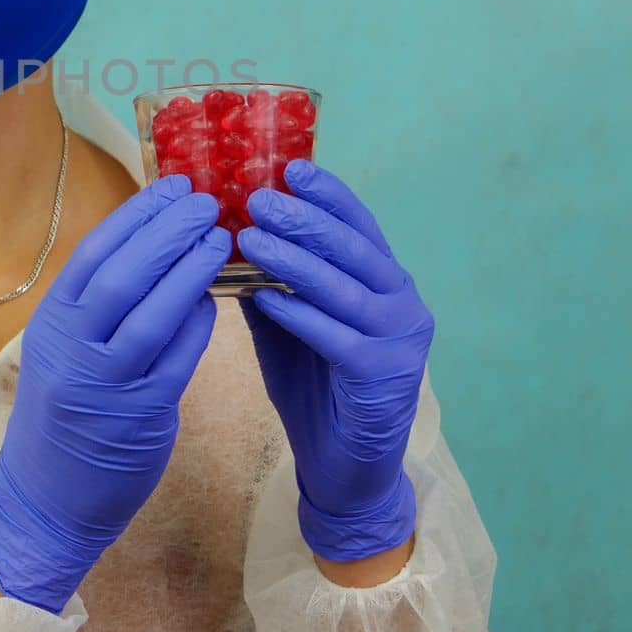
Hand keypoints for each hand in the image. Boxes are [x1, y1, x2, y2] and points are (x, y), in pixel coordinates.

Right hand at [0, 174, 230, 612]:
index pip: (95, 252)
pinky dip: (199, 324)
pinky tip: (219, 300)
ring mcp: (105, 383)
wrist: (47, 497)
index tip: (173, 184)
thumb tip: (153, 240)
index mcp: (53, 321)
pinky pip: (176, 359)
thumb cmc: (65, 410)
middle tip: (207, 202)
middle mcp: (73, 347)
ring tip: (221, 239)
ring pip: (151, 314)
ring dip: (189, 271)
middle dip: (168, 232)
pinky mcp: (139, 415)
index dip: (137, 214)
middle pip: (123, 274)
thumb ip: (99, 303)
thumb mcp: (65, 346)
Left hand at [236, 159, 433, 562]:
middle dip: (305, 219)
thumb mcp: (288, 323)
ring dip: (295, 260)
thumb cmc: (314, 387)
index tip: (291, 166)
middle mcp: (402, 302)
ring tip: (250, 237)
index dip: (329, 193)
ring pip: (345, 287)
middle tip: (258, 197)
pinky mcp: (383, 377)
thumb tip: (228, 231)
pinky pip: (337, 337)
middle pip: (354, 248)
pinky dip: (299, 314)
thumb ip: (271, 280)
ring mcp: (400, 340)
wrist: (344, 466)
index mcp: (385, 281)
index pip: (360, 225)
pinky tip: (264, 298)